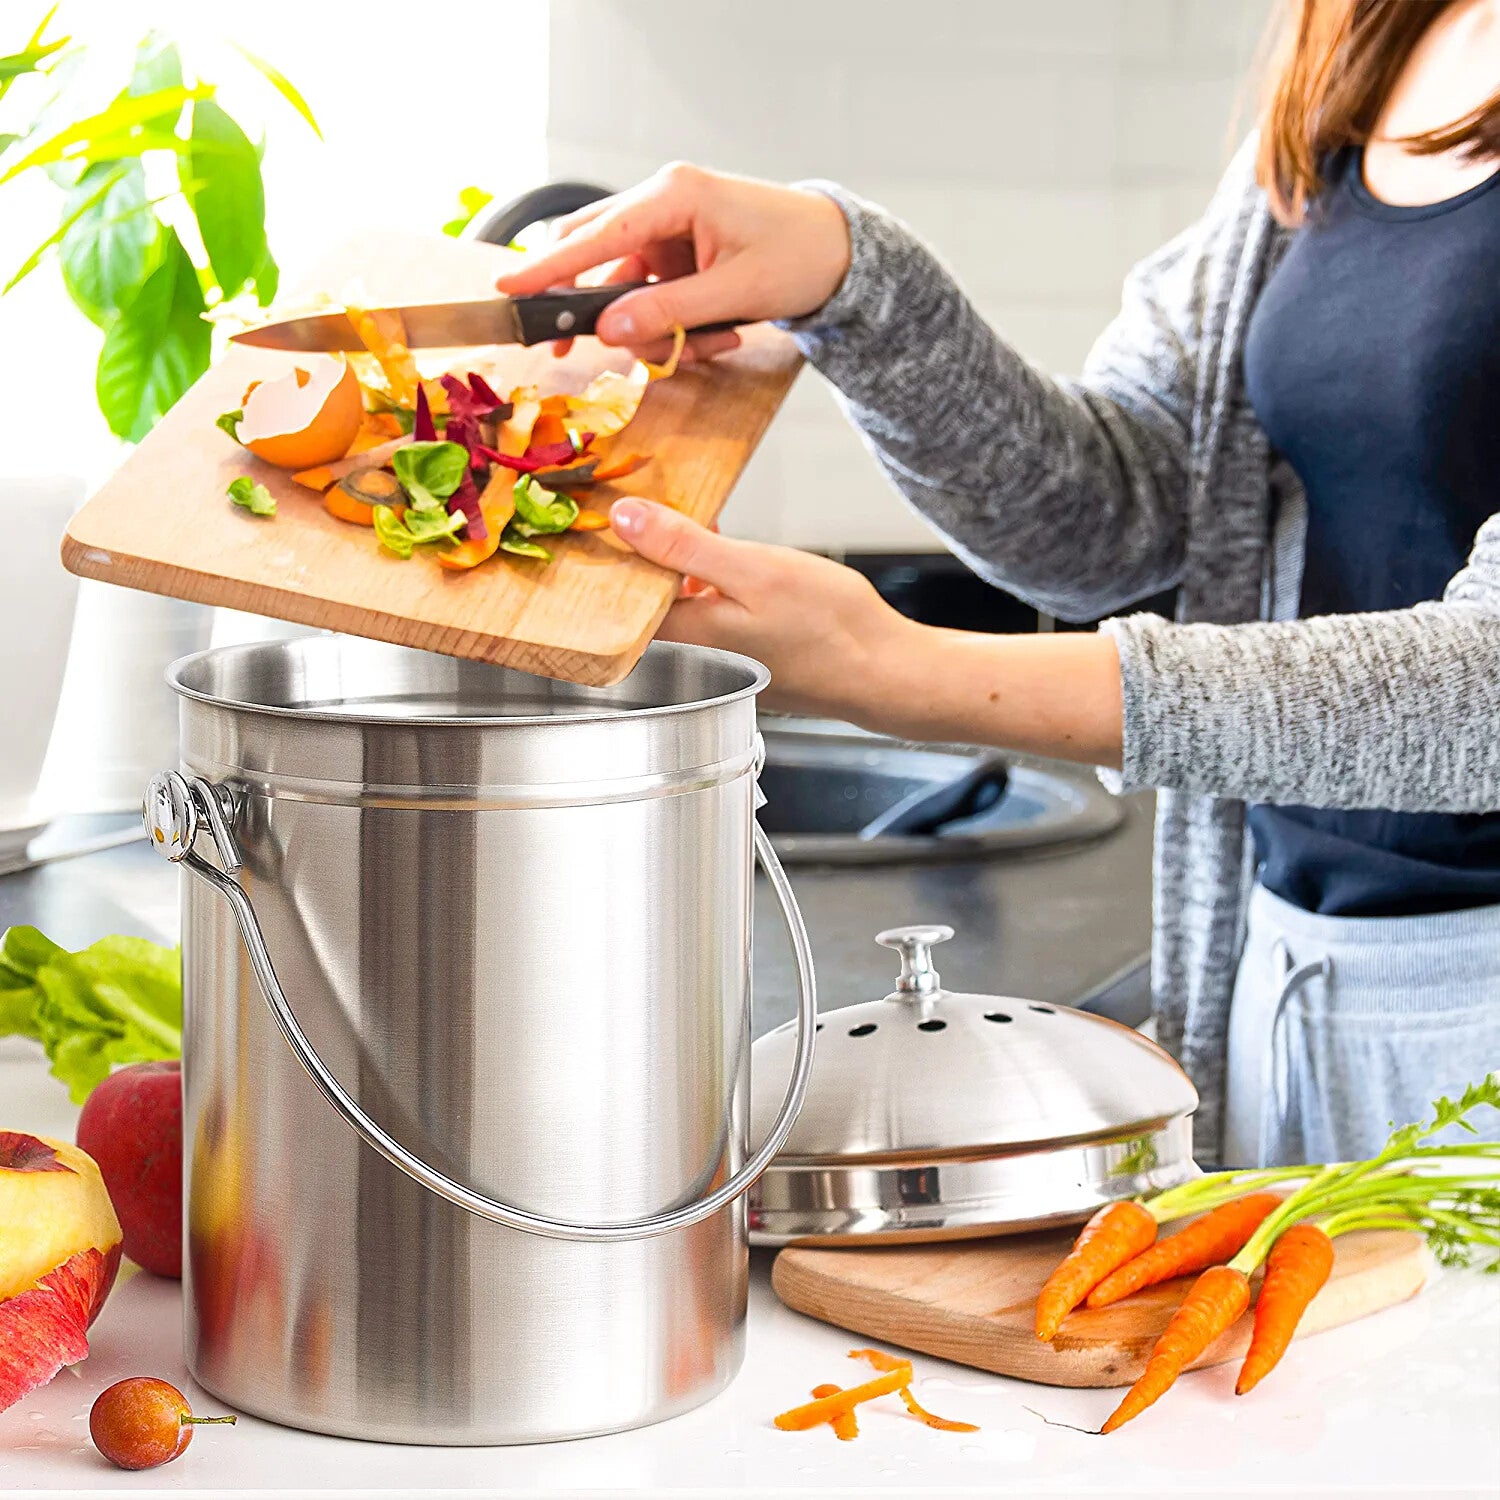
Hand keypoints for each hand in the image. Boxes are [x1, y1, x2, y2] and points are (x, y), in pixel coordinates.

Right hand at [494, 163, 851, 364]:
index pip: (595, 234)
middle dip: (593, 310)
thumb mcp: (735, 293)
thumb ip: (669, 313)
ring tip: (711, 345)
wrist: (841, 253)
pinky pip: (652, 298)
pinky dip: (675, 327)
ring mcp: (670, 231)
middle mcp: (664, 204)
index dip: (549, 268)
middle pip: (595, 256)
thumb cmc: (799, 257)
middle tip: (563, 350)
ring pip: (625, 288)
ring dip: (654, 329)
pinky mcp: (679, 255)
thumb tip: (608, 330)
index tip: (509, 290)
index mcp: (674, 195)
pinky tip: (717, 337)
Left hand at [608, 498, 1124, 765]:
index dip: (606, 559)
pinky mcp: (753, 654)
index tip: (594, 518)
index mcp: (688, 636)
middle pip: (651, 601)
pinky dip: (713, 582)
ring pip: (685, 604)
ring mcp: (726, 657)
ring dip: (683, 565)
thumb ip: (685, 546)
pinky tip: (732, 552)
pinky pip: (715, 612)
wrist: (887, 672)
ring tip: (693, 520)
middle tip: (642, 504)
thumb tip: (624, 518)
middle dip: (645, 555)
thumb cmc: (828, 627)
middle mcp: (699, 654)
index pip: (621, 601)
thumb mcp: (752, 569)